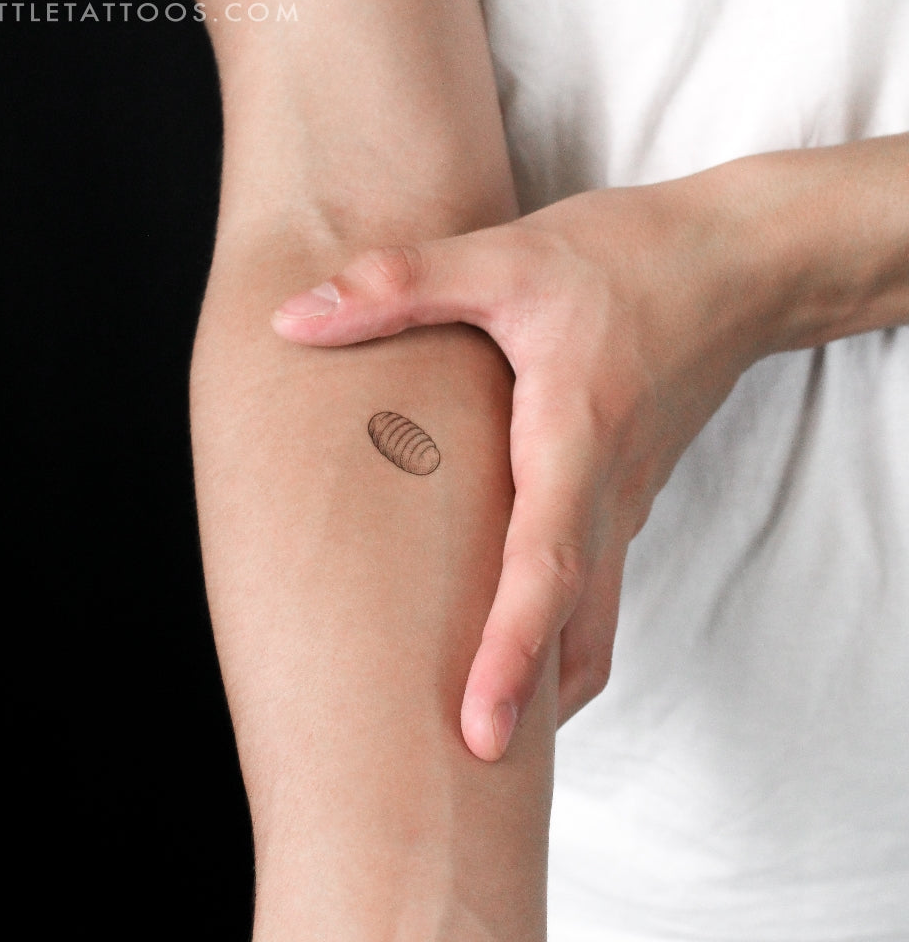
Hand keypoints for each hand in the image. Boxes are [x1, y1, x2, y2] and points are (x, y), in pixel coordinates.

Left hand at [271, 169, 788, 760]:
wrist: (736, 265)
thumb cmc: (627, 259)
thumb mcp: (509, 256)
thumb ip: (402, 285)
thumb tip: (292, 317)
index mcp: (577, 441)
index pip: (547, 568)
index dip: (512, 653)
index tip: (479, 732)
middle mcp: (607, 494)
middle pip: (575, 629)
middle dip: (526, 705)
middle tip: (459, 772)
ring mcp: (624, 504)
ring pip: (592, 621)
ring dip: (546, 678)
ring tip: (480, 722)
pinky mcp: (624, 496)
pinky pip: (595, 587)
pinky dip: (558, 632)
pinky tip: (508, 633)